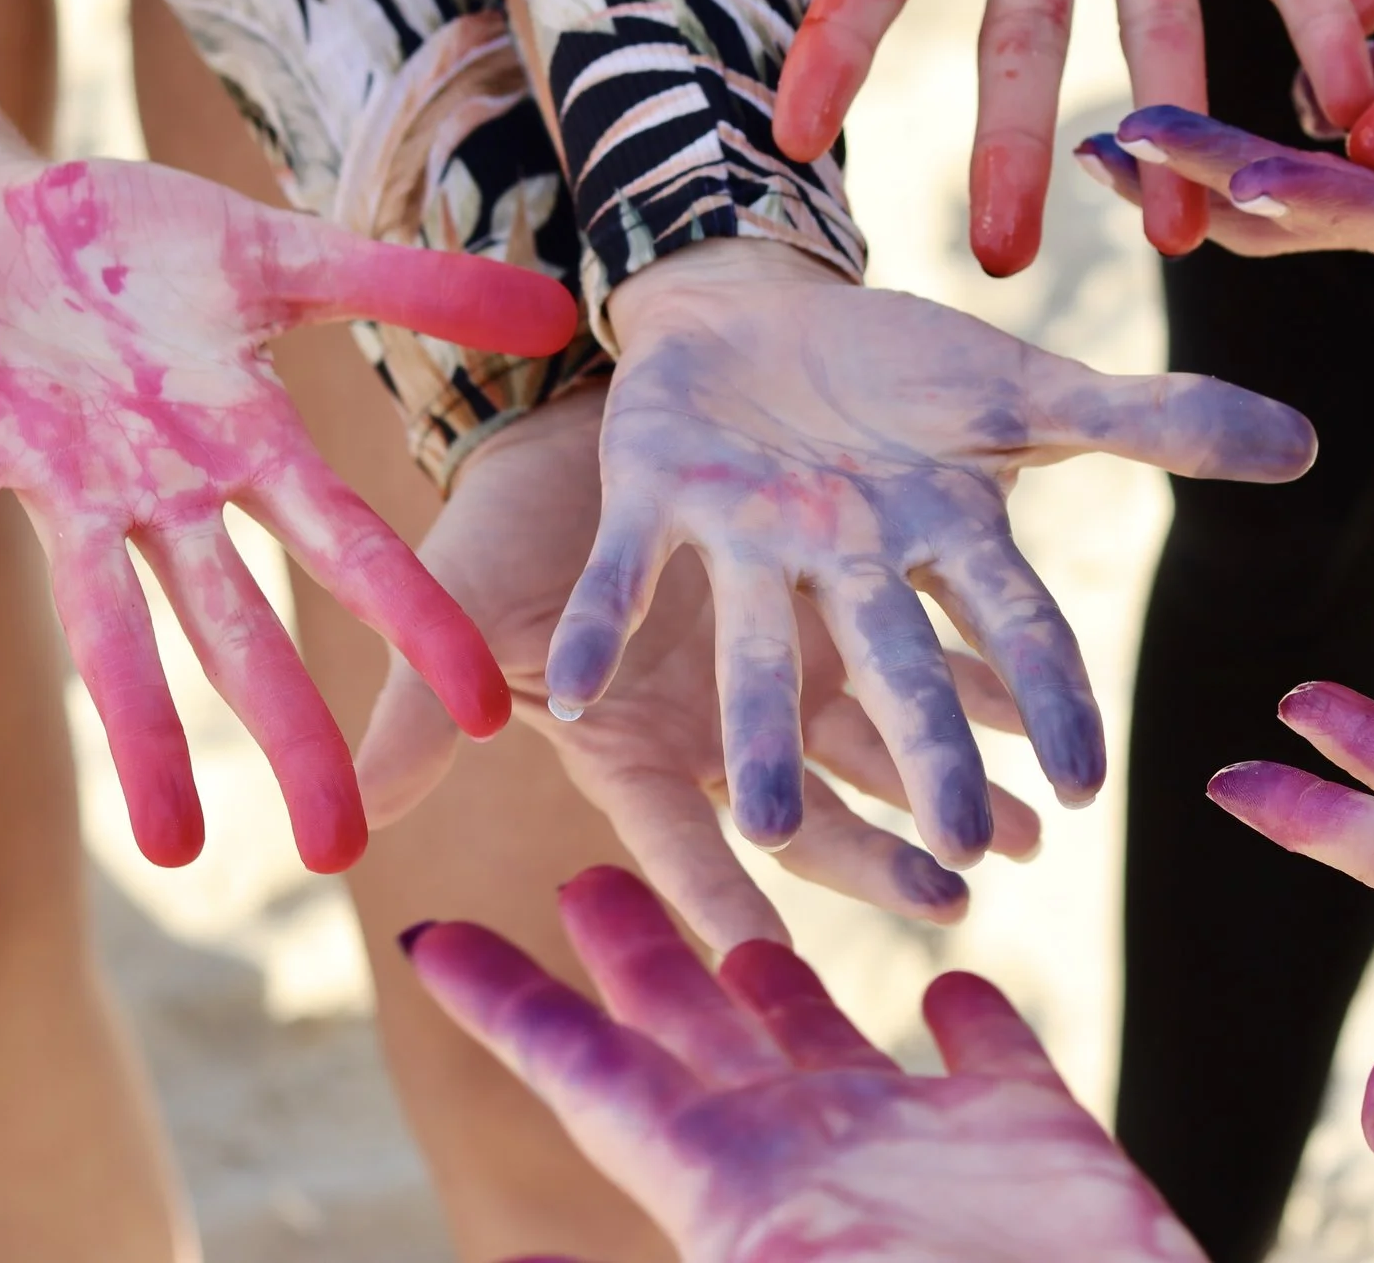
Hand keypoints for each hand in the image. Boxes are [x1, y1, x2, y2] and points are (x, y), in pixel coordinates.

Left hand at [0, 155, 577, 871]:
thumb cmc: (136, 234)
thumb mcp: (285, 253)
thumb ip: (415, 285)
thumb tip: (557, 307)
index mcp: (246, 441)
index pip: (350, 550)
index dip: (417, 627)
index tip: (488, 718)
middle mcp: (161, 487)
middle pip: (238, 629)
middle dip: (290, 737)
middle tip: (339, 851)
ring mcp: (59, 474)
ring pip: (105, 625)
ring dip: (139, 736)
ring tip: (174, 850)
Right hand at [356, 389, 1045, 951]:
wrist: (578, 418)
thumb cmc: (503, 520)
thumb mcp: (457, 603)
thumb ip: (420, 712)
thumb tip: (335, 828)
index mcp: (633, 748)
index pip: (676, 838)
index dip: (713, 893)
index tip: (766, 955)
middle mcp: (724, 731)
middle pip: (812, 813)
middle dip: (882, 856)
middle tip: (955, 893)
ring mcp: (785, 673)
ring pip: (881, 747)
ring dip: (952, 787)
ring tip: (1031, 835)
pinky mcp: (833, 605)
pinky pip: (916, 650)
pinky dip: (971, 678)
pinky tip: (1037, 709)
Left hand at [404, 864, 1207, 1261]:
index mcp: (734, 1190)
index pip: (595, 1081)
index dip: (514, 1011)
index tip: (429, 941)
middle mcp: (814, 1156)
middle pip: (698, 1036)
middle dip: (636, 957)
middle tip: (580, 876)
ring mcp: (922, 1147)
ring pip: (831, 1033)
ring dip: (782, 973)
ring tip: (740, 912)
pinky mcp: (1035, 1138)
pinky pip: (994, 1055)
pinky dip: (972, 1013)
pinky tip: (954, 975)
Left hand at [544, 239, 1314, 869]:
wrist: (756, 305)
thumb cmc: (901, 365)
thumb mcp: (1022, 388)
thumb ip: (1149, 421)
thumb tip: (1304, 444)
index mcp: (942, 539)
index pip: (1015, 626)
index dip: (1050, 700)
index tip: (1088, 787)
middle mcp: (852, 565)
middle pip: (896, 667)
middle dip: (927, 756)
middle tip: (961, 852)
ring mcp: (751, 541)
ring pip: (766, 648)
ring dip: (768, 733)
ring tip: (766, 828)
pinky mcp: (656, 504)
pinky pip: (630, 572)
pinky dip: (607, 621)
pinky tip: (573, 689)